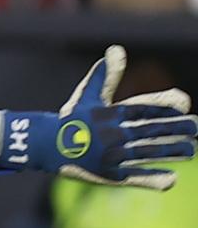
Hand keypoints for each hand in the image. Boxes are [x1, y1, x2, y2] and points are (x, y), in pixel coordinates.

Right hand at [0, 46, 196, 188]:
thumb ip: (107, 75)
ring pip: (147, 153)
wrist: (44, 145)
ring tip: (191, 149)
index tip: (184, 102)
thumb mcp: (88, 95)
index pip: (141, 108)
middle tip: (196, 126)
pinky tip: (171, 178)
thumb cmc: (71, 118)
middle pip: (149, 130)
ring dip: (171, 151)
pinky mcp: (109, 175)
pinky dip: (153, 178)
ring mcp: (111, 156)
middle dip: (174, 129)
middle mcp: (111, 134)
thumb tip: (117, 49)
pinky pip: (135, 177)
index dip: (163, 105)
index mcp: (108, 115)